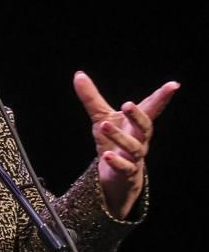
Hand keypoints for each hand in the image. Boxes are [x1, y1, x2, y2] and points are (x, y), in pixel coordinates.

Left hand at [73, 71, 179, 218]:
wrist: (116, 176)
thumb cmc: (113, 142)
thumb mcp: (101, 117)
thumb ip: (91, 98)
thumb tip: (79, 75)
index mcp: (136, 123)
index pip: (151, 108)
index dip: (162, 97)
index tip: (173, 85)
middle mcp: (140, 139)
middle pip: (145, 127)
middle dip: (138, 116)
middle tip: (128, 104)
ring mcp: (134, 156)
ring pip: (132, 146)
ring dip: (119, 136)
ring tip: (103, 125)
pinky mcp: (126, 172)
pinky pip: (124, 167)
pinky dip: (116, 161)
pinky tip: (107, 155)